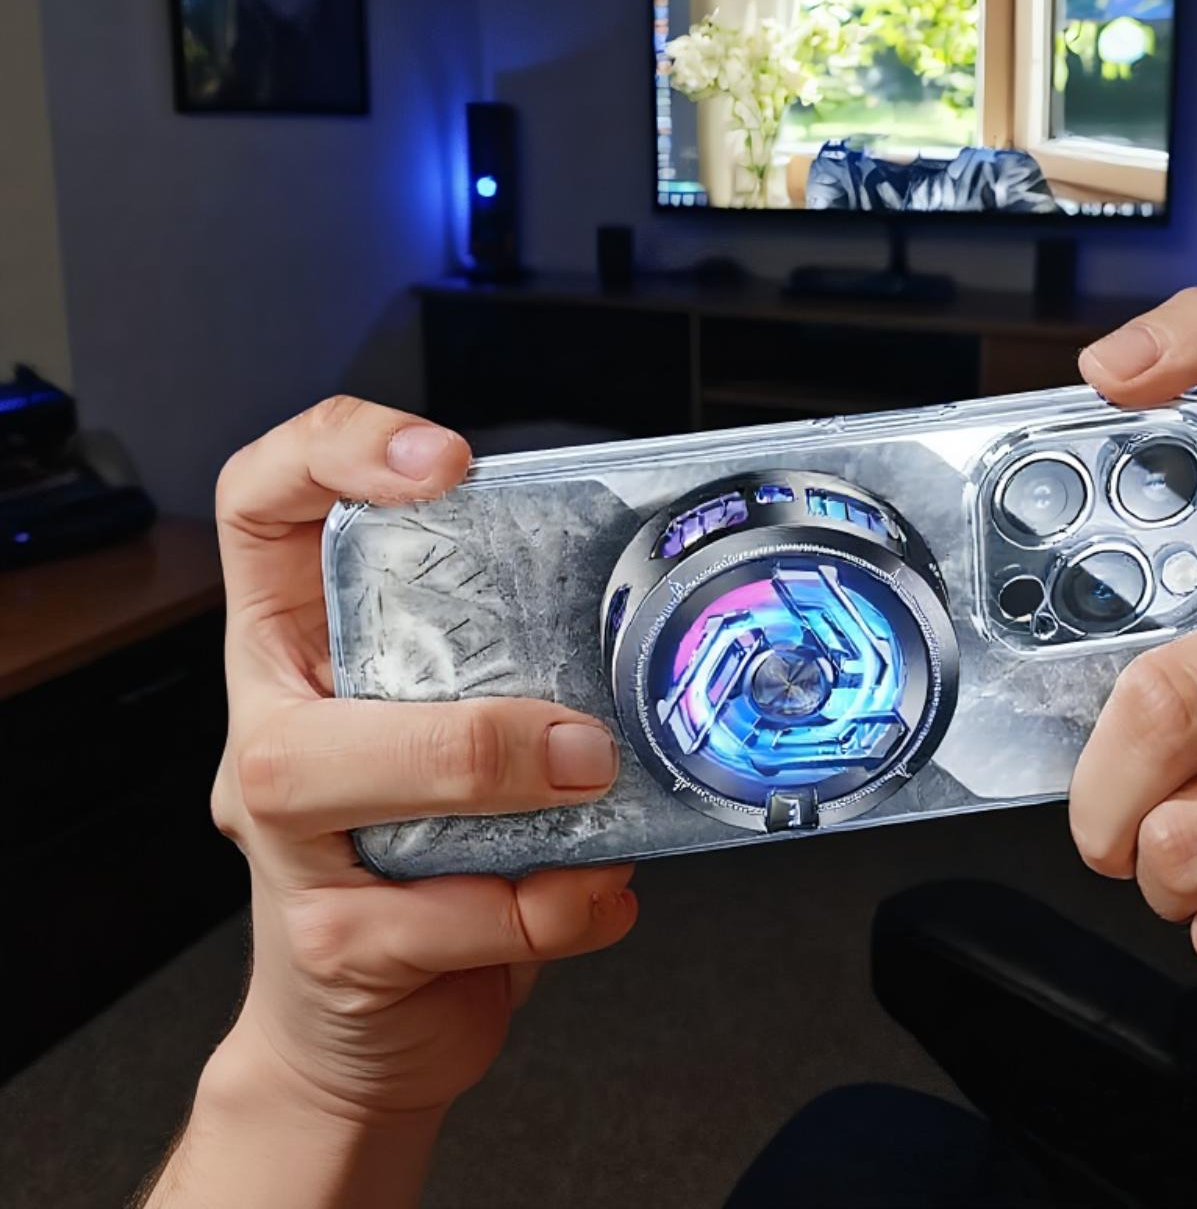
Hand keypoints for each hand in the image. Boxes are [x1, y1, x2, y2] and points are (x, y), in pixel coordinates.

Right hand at [206, 398, 637, 1122]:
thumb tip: (649, 603)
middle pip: (301, 670)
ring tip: (598, 800)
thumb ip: (520, 660)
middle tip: (581, 739)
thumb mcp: (466, 724)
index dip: (333, 452)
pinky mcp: (329, 941)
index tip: (447, 462)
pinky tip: (596, 897)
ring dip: (500, 788)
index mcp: (307, 649)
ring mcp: (286, 841)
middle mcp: (278, 730)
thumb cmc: (432, 855)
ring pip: (337, 781)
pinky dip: (550, 908)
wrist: (371, 1029)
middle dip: (457, 708)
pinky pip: (442, 916)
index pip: (263, 505)